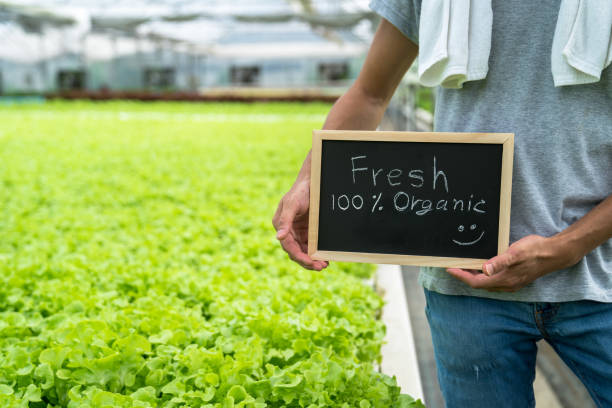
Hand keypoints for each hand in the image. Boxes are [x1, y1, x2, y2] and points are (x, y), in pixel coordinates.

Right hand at [272, 179, 328, 270]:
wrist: (312, 182)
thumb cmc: (299, 191)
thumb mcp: (291, 204)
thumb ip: (285, 221)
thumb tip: (278, 238)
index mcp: (281, 226)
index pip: (289, 247)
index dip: (300, 257)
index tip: (311, 263)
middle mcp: (289, 231)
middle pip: (296, 252)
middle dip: (307, 262)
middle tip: (321, 267)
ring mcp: (299, 232)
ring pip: (304, 251)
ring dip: (313, 260)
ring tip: (324, 265)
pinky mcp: (308, 231)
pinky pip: (312, 246)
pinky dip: (317, 253)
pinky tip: (325, 258)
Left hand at [446, 234, 579, 291]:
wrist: (556, 254)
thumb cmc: (534, 250)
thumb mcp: (515, 253)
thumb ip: (499, 262)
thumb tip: (484, 270)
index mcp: (504, 280)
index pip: (476, 282)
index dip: (461, 276)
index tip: (449, 268)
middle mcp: (507, 285)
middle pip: (480, 285)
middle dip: (465, 277)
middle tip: (454, 266)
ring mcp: (512, 284)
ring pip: (487, 284)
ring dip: (475, 276)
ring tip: (464, 266)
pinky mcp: (516, 280)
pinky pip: (495, 281)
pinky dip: (485, 276)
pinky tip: (483, 267)